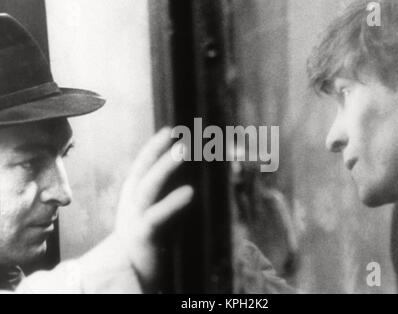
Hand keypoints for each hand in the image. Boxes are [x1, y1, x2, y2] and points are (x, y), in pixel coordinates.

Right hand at [114, 127, 192, 283]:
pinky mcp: (142, 234)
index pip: (142, 163)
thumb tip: (184, 168)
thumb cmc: (146, 234)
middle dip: (158, 149)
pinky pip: (157, 215)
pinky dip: (173, 202)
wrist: (128, 269)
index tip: (170, 129)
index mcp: (133, 192)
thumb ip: (163, 190)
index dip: (154, 145)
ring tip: (183, 149)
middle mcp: (131, 200)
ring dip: (165, 166)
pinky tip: (189, 192)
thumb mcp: (152, 207)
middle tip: (177, 132)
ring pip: (148, 187)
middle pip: (143, 169)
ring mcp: (134, 217)